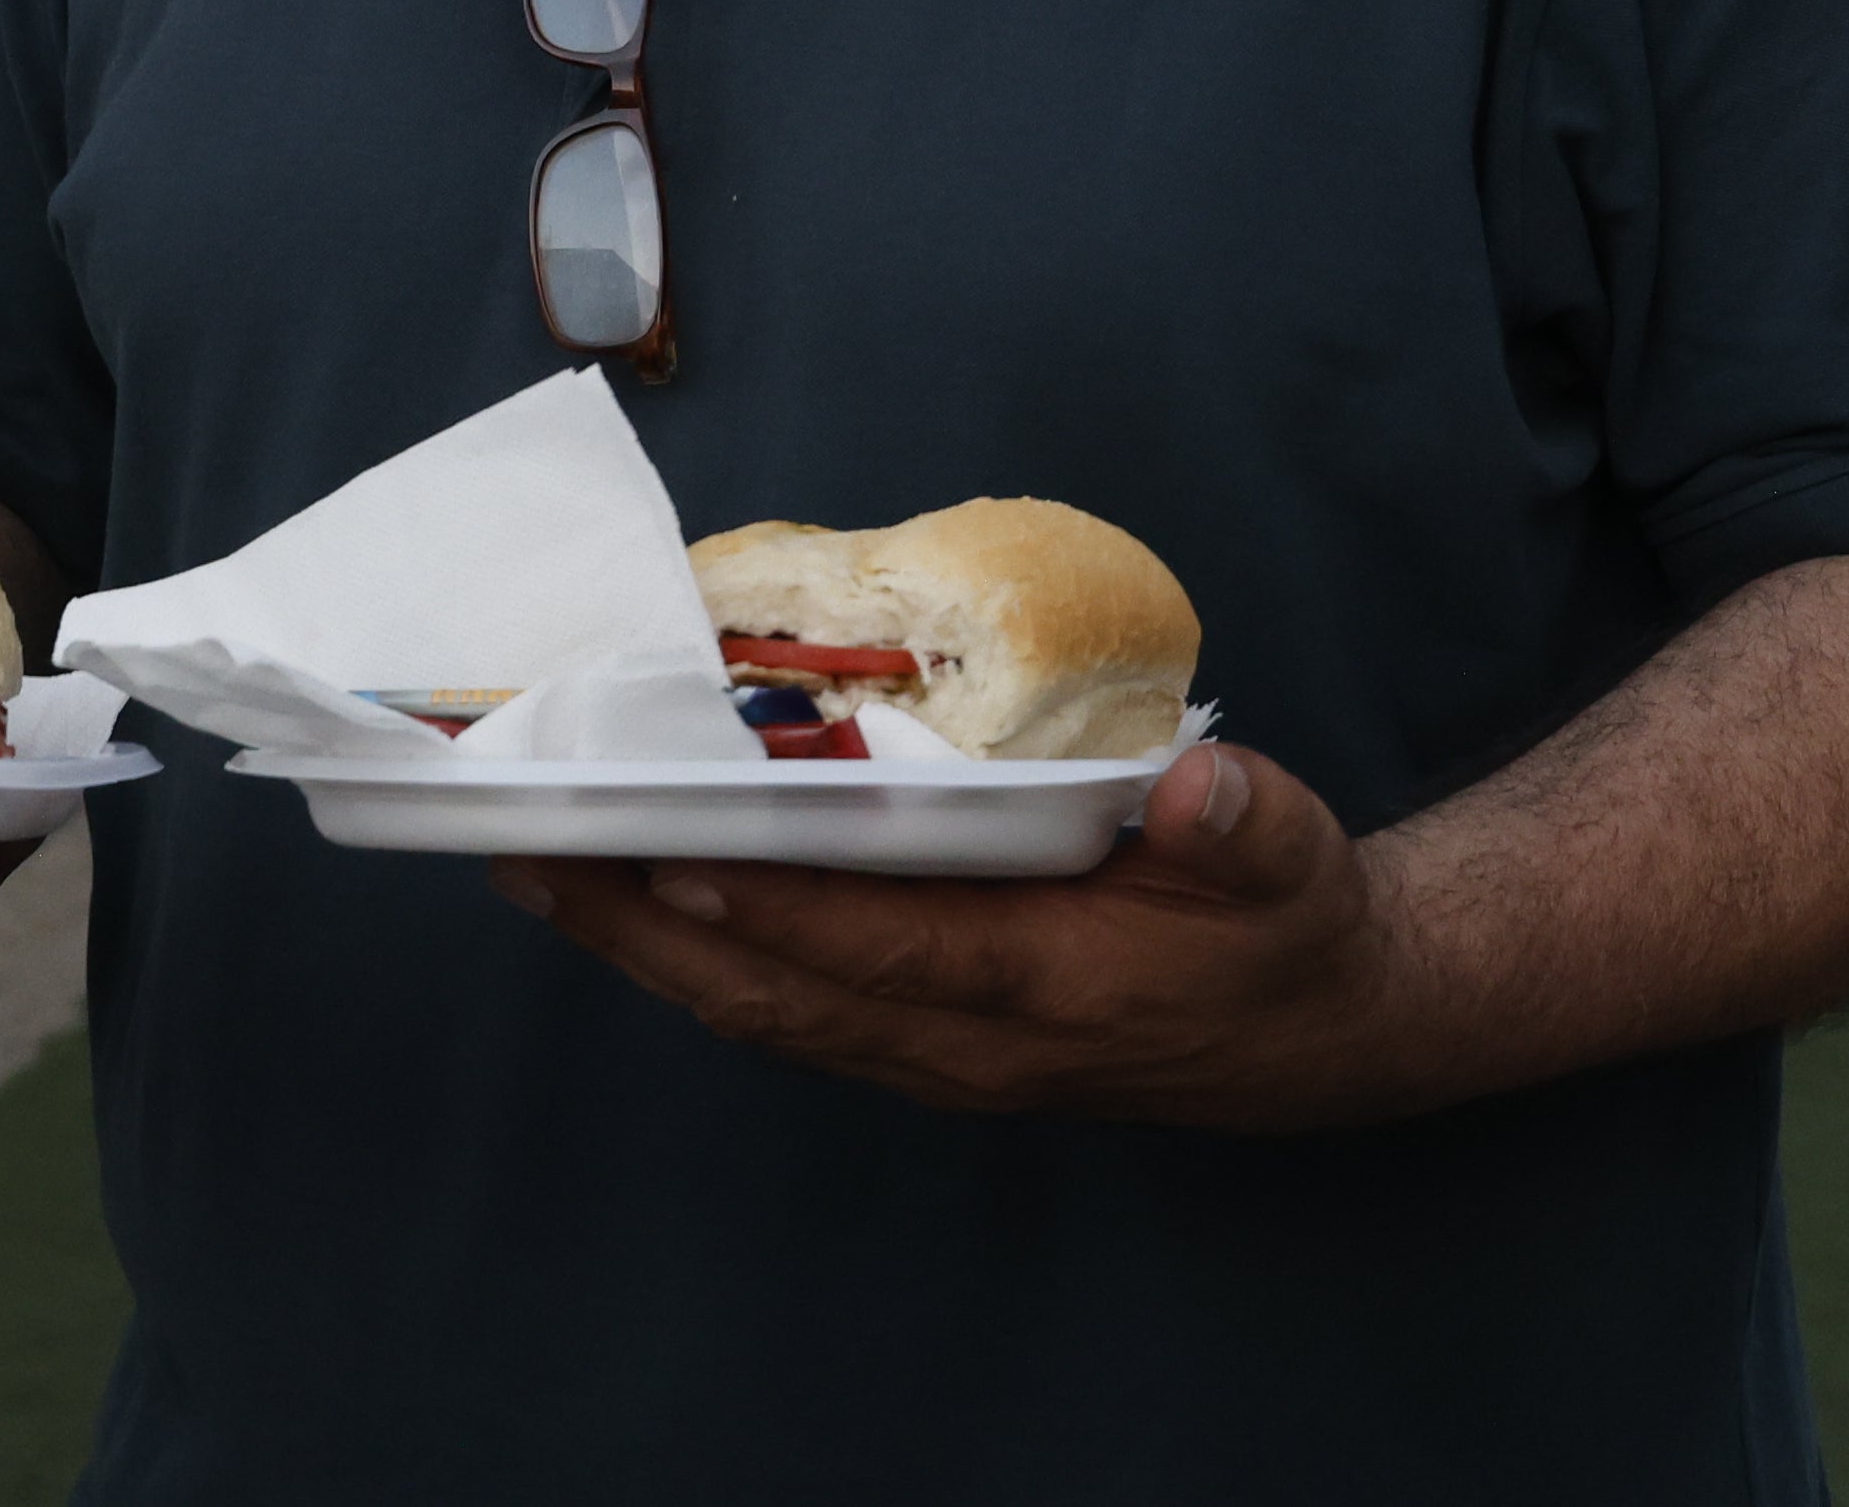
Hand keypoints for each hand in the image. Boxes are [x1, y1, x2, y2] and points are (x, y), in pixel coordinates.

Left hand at [488, 742, 1412, 1130]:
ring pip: (765, 1011)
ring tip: (538, 867)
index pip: (889, 951)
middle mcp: (971, 1042)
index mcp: (1053, 987)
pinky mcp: (921, 1048)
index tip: (673, 847)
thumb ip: (1242, 828)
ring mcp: (937, 1058)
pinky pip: (785, 1011)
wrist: (1316, 1034)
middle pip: (784, 991)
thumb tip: (1194, 791)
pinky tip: (629, 903)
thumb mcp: (1293, 864)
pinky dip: (695, 959)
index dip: (780, 906)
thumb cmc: (1285, 928)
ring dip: (646, 946)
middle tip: (533, 845)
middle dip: (648, 924)